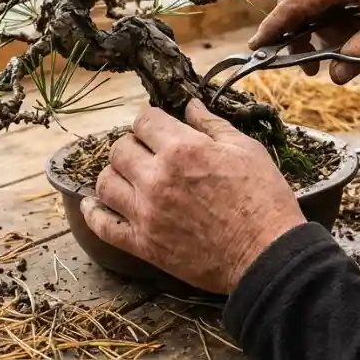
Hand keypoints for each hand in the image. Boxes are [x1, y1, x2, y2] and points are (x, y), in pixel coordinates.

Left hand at [80, 99, 305, 293]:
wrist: (266, 254)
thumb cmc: (263, 199)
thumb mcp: (246, 149)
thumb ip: (212, 124)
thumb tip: (191, 104)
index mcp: (182, 149)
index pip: (144, 120)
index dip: (151, 120)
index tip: (158, 127)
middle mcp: (157, 178)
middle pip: (119, 149)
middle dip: (132, 145)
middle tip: (148, 152)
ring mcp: (146, 213)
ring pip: (105, 183)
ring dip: (114, 174)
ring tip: (129, 176)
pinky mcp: (143, 244)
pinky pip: (103, 225)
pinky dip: (93, 212)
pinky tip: (94, 204)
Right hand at [252, 0, 359, 83]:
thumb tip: (335, 76)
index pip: (297, 2)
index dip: (274, 27)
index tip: (257, 48)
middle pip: (295, 3)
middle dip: (297, 37)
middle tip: (309, 68)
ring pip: (305, 2)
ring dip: (313, 31)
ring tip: (334, 54)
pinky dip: (323, 19)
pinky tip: (343, 33)